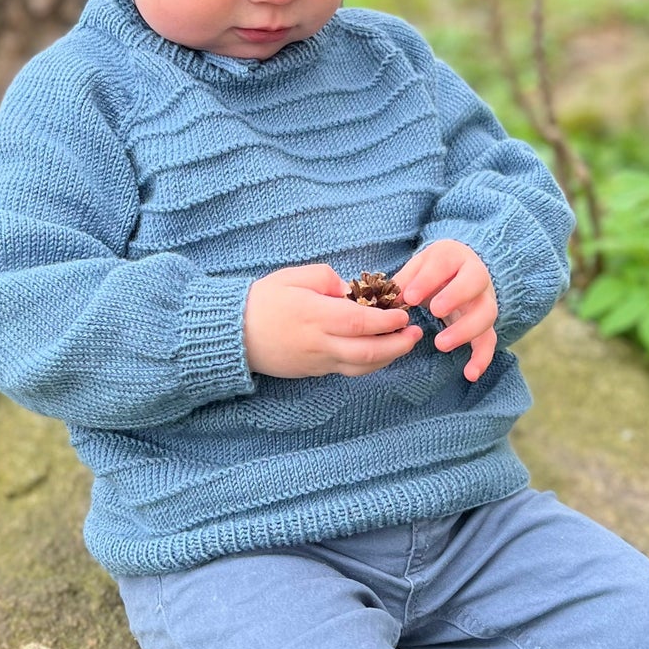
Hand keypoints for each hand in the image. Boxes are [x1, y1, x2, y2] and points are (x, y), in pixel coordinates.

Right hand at [244, 264, 422, 378]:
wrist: (234, 334)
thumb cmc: (263, 300)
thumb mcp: (292, 276)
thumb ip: (326, 279)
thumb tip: (350, 290)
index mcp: (315, 315)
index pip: (360, 321)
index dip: (386, 320)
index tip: (403, 313)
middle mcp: (319, 342)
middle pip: (367, 351)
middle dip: (397, 345)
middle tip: (415, 334)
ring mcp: (317, 361)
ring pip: (361, 367)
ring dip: (388, 358)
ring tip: (404, 344)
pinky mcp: (314, 371)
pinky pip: (348, 370)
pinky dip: (369, 363)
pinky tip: (381, 352)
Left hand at [394, 240, 497, 381]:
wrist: (461, 270)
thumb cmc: (434, 271)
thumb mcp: (417, 268)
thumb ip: (404, 282)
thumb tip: (388, 302)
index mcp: (454, 256)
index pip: (444, 263)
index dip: (428, 280)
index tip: (410, 297)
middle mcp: (476, 275)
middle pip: (475, 283)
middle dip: (455, 297)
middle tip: (434, 312)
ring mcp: (484, 300)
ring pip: (486, 314)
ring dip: (465, 330)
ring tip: (441, 344)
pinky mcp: (487, 323)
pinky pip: (490, 340)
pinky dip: (482, 358)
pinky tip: (470, 374)